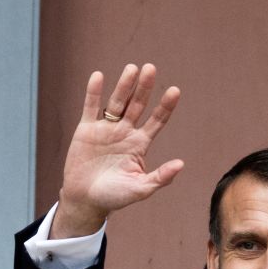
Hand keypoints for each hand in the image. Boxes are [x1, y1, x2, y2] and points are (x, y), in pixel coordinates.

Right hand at [55, 63, 182, 237]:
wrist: (86, 200)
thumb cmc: (115, 197)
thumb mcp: (141, 188)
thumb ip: (160, 177)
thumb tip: (181, 164)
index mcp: (140, 144)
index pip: (157, 121)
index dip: (165, 106)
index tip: (175, 90)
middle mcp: (125, 132)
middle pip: (137, 105)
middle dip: (144, 88)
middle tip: (151, 68)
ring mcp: (106, 129)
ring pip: (116, 102)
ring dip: (124, 86)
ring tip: (132, 68)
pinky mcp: (86, 130)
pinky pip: (90, 107)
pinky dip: (94, 92)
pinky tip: (99, 76)